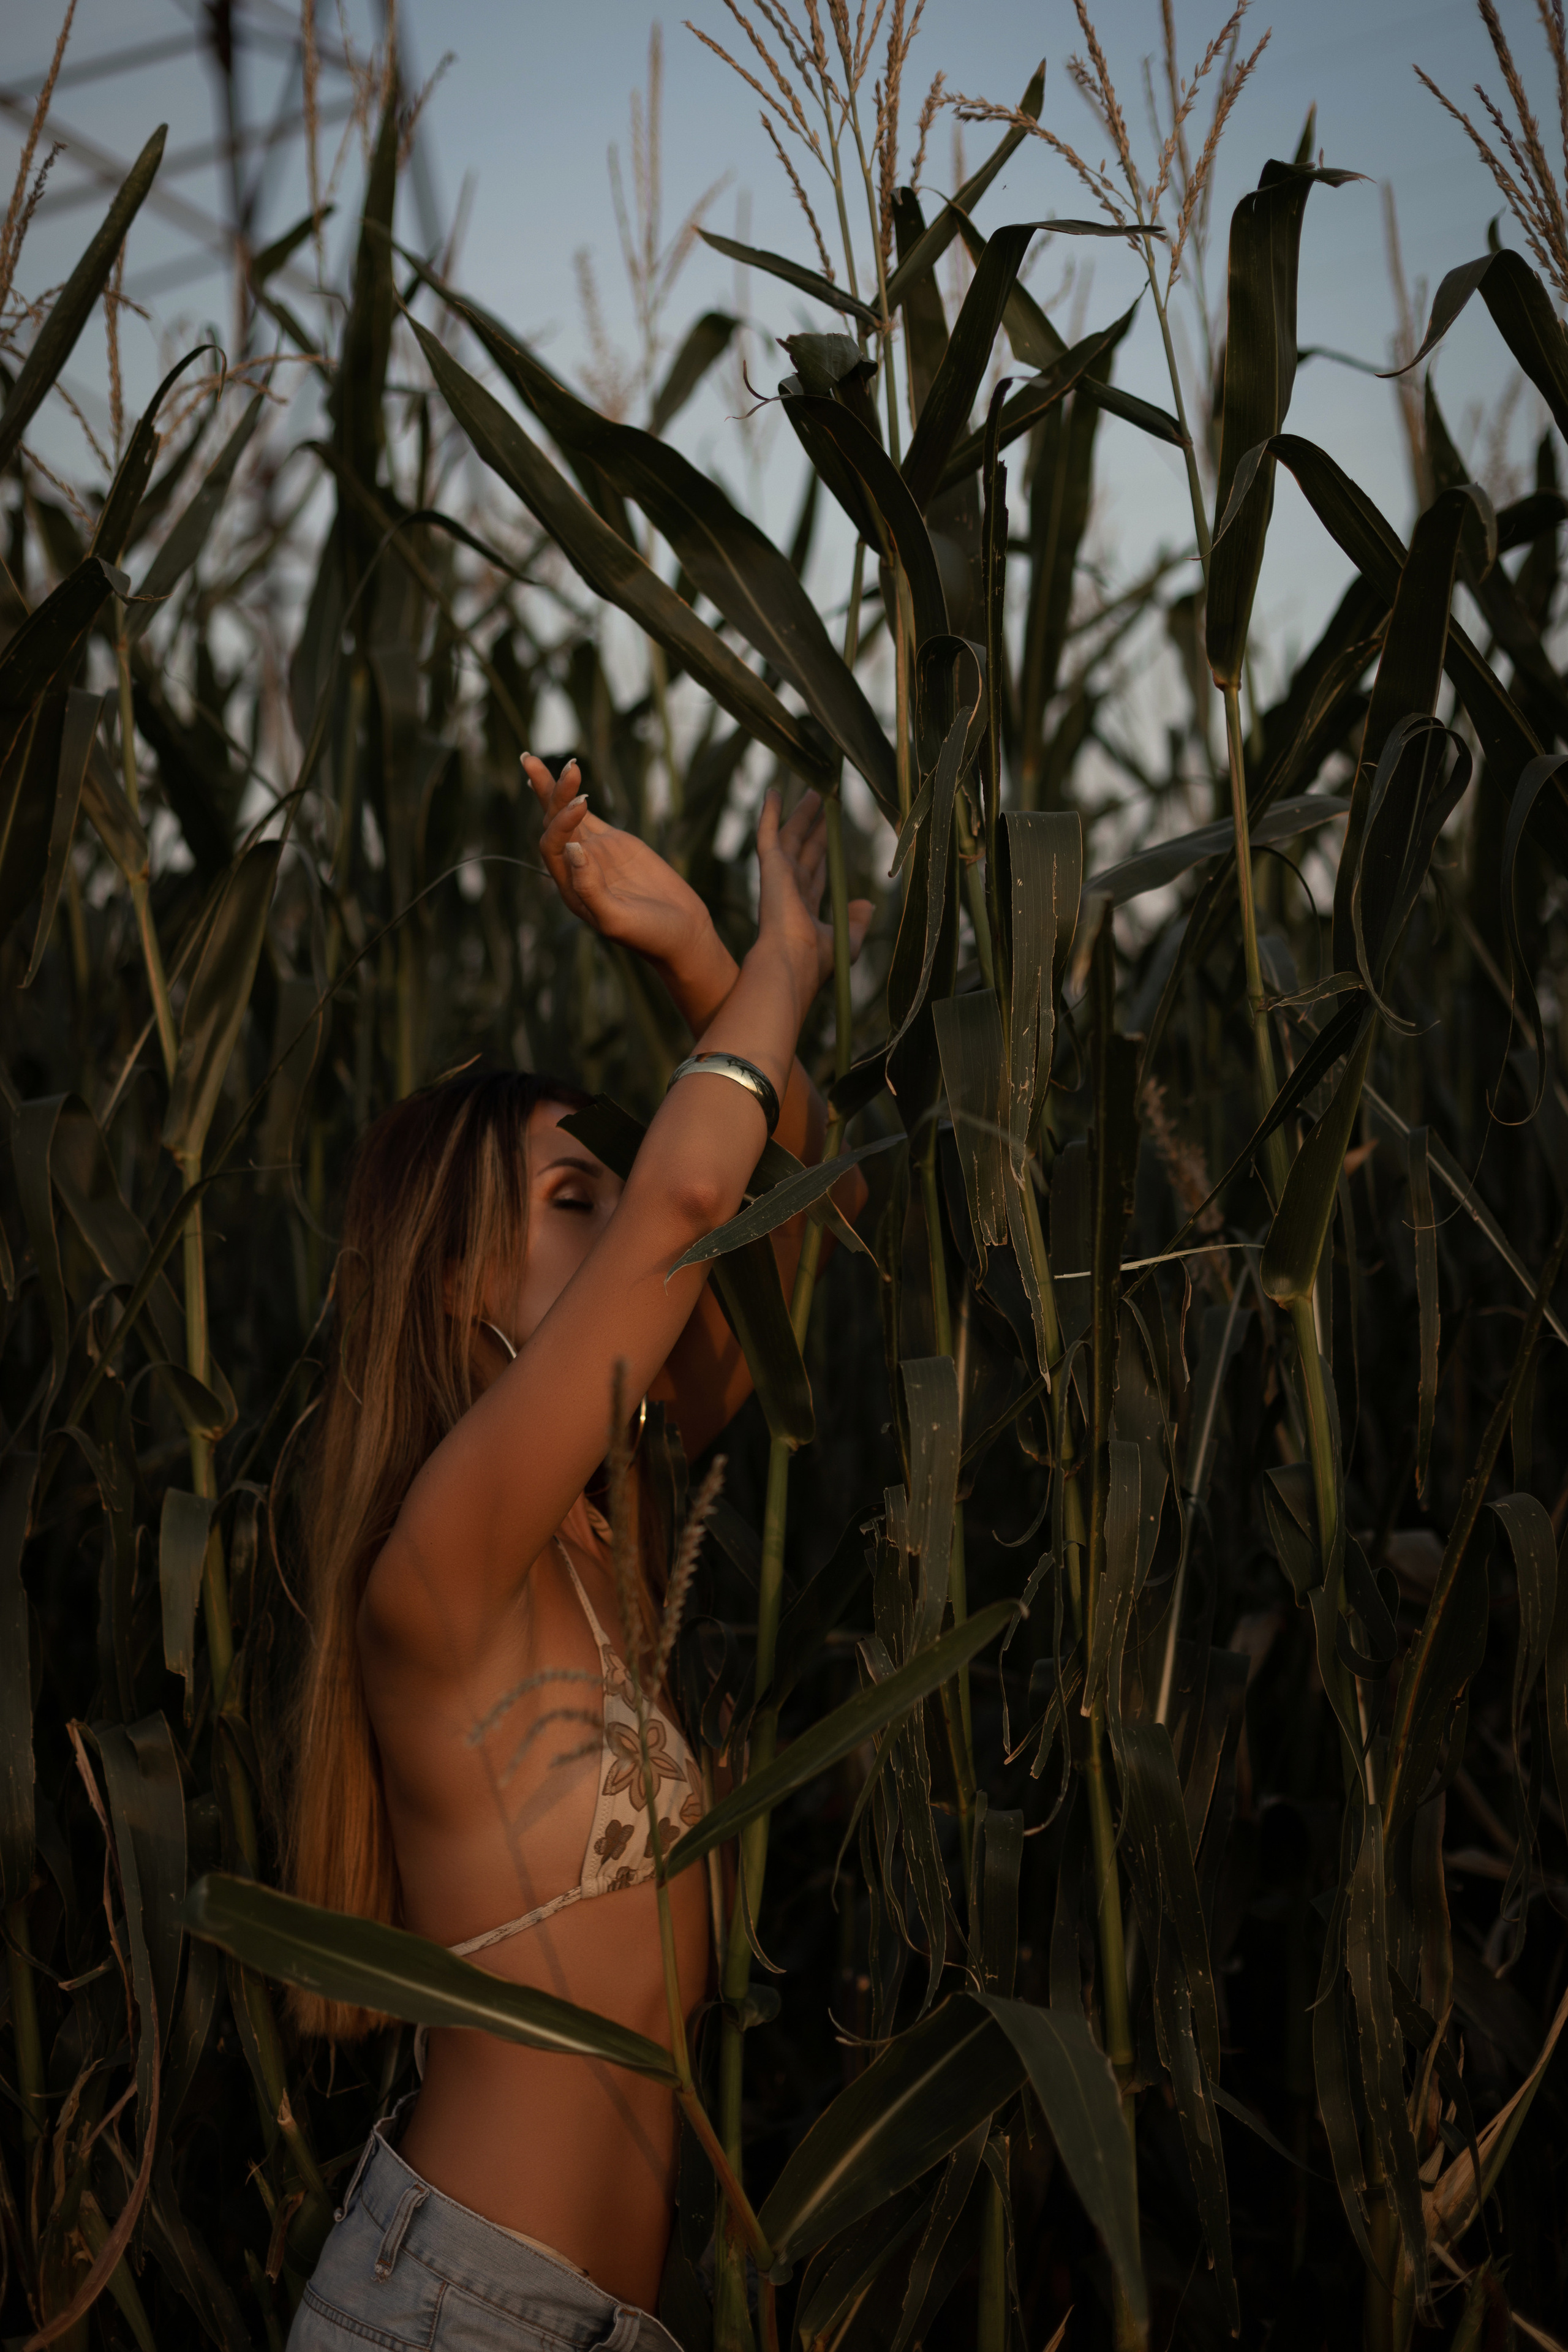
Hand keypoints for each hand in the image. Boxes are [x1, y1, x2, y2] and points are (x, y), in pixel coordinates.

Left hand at [525, 755, 717, 977]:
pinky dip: (572, 797)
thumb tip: (572, 846)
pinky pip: (585, 816)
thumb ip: (590, 888)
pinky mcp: (613, 844)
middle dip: (552, 795)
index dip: (562, 822)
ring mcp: (594, 854)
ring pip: (565, 816)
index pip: (554, 847)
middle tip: (552, 764)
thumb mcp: (617, 919)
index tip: (584, 804)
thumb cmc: (650, 935)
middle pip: (552, 825)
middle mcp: (576, 869)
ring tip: (534, 759)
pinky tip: (559, 778)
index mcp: (571, 889)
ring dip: (553, 790)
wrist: (681, 933)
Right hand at [755, 787, 872, 1014]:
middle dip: (813, 828)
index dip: (822, 853)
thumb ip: (857, 922)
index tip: (829, 835)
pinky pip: (770, 834)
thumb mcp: (847, 941)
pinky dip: (771, 813)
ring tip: (811, 791)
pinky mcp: (771, 868)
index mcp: (805, 910)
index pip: (815, 875)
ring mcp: (779, 878)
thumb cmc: (818, 962)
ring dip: (800, 814)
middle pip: (804, 851)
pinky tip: (774, 792)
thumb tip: (867, 904)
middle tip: (822, 804)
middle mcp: (791, 891)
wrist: (793, 964)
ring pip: (790, 837)